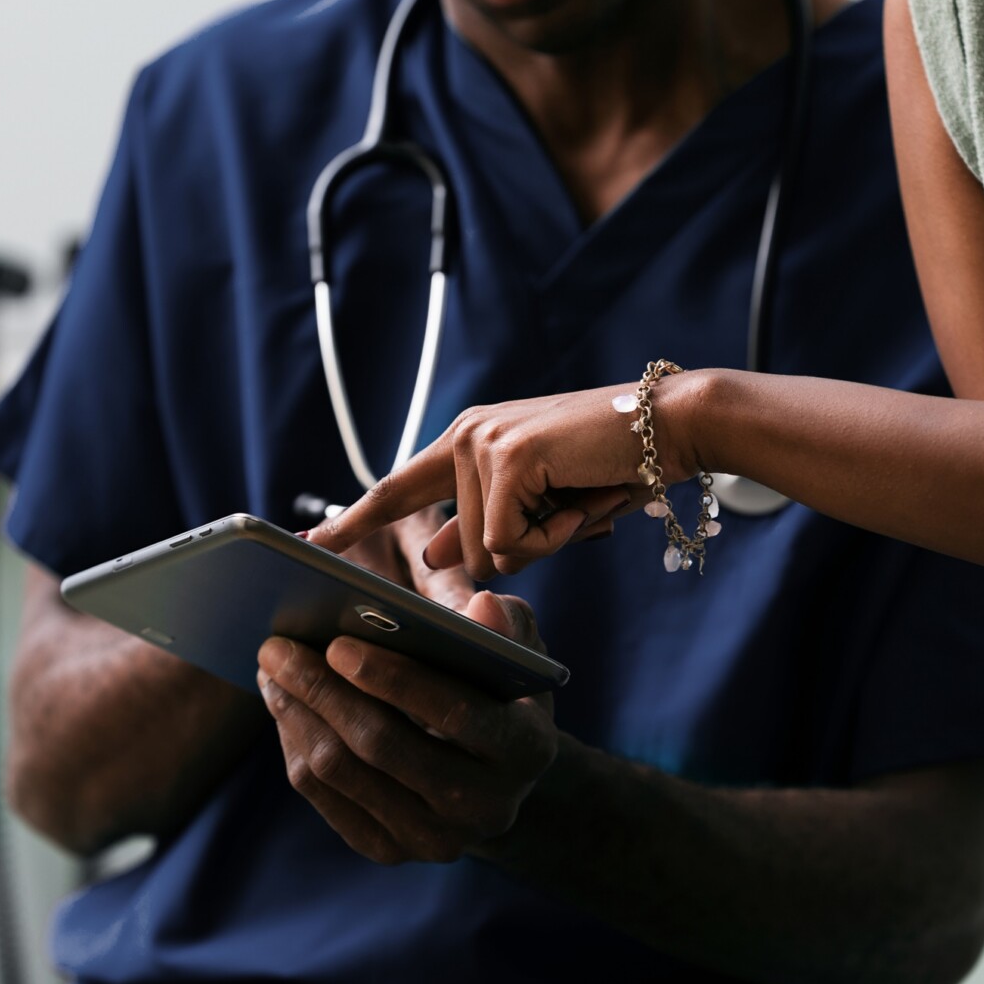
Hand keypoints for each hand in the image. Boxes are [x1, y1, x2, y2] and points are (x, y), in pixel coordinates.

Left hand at [255, 544, 563, 862]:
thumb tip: (480, 609)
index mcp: (527, 751)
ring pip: (342, 771)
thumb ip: (506, 629)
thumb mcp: (518, 661)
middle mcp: (486, 806)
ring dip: (296, 714)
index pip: (455, 713)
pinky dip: (294, 745)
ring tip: (272, 670)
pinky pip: (323, 796)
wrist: (499, 784)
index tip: (337, 644)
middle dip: (322, 691)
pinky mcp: (391, 850)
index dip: (394, 678)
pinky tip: (285, 707)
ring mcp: (436, 837)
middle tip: (277, 648)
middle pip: (383, 746)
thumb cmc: (502, 699)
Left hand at [306, 377, 689, 582]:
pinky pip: (510, 541)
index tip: (310, 541)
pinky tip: (583, 502)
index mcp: (469, 442)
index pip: (396, 490)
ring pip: (489, 550)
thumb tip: (436, 556)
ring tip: (585, 497)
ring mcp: (481, 443)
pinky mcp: (505, 457)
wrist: (674, 427)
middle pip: (463, 547)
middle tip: (577, 508)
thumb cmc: (619, 466)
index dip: (353, 521)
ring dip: (548, 542)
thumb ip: (487, 529)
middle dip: (526, 549)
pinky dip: (556, 538)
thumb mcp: (546, 508)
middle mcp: (465, 436)